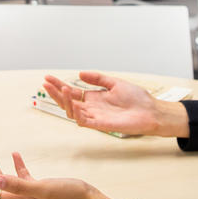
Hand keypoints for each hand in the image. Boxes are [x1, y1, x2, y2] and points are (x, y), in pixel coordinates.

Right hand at [43, 72, 189, 136]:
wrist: (151, 111)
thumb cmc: (137, 99)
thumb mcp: (114, 83)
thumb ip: (97, 79)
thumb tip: (80, 74)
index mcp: (94, 98)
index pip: (72, 92)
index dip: (59, 86)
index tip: (48, 78)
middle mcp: (92, 108)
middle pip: (68, 102)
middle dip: (56, 93)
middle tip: (46, 84)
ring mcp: (96, 117)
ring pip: (73, 111)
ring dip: (65, 101)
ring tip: (61, 89)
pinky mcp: (101, 125)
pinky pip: (84, 121)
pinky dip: (76, 113)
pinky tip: (72, 103)